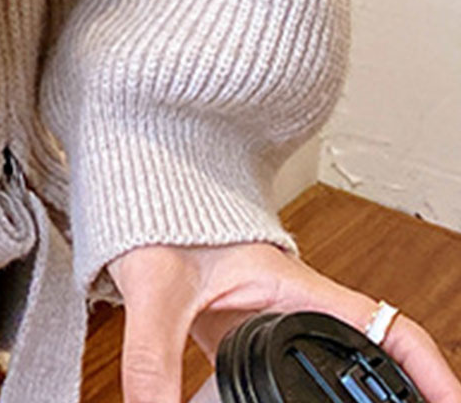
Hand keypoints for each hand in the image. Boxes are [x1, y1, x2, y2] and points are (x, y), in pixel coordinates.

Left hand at [109, 240, 460, 402]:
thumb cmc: (152, 214)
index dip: (430, 370)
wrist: (135, 184)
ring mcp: (276, 317)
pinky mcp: (249, 329)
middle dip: (408, 391)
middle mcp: (295, 303)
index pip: (386, 328)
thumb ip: (151, 358)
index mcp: (295, 288)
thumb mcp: (156, 290)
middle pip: (375, 353)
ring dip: (368, 392)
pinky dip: (320, 394)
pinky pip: (300, 367)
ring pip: (342, 360)